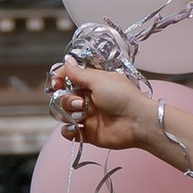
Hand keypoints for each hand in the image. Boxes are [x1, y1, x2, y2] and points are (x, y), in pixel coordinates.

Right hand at [49, 57, 167, 150]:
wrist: (137, 122)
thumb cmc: (123, 97)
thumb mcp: (99, 80)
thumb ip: (79, 73)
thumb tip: (67, 60)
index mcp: (92, 83)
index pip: (68, 78)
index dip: (59, 79)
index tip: (55, 83)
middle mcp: (88, 98)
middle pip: (63, 97)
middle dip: (67, 99)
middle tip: (80, 102)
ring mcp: (88, 116)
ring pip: (63, 113)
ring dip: (68, 113)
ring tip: (84, 115)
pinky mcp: (87, 132)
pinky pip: (68, 131)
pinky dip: (69, 130)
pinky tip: (77, 127)